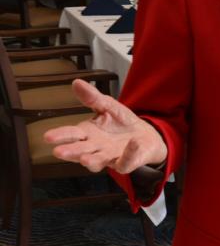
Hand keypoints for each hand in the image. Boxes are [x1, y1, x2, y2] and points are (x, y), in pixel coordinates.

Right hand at [43, 79, 167, 173]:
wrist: (145, 136)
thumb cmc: (121, 122)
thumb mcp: (108, 106)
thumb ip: (93, 98)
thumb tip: (77, 82)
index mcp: (88, 133)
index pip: (71, 134)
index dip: (60, 135)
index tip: (48, 136)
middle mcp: (95, 148)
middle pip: (80, 151)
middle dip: (70, 152)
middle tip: (58, 152)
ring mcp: (109, 157)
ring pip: (98, 162)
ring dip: (92, 161)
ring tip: (85, 160)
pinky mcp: (126, 163)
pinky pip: (126, 162)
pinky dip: (129, 155)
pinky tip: (133, 144)